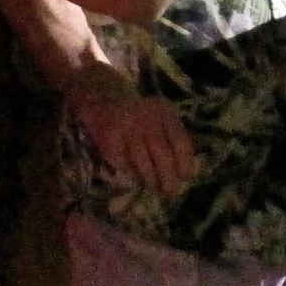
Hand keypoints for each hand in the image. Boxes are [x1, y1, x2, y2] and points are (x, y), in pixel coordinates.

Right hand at [68, 63, 194, 194]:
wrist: (100, 94)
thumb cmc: (136, 111)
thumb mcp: (158, 115)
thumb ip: (171, 135)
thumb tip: (185, 170)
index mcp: (163, 112)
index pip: (180, 141)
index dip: (184, 162)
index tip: (185, 176)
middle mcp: (146, 118)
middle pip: (162, 155)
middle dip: (168, 178)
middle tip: (170, 191)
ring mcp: (126, 128)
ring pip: (143, 162)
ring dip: (150, 179)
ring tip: (155, 188)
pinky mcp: (109, 139)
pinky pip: (123, 163)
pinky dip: (130, 173)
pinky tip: (135, 176)